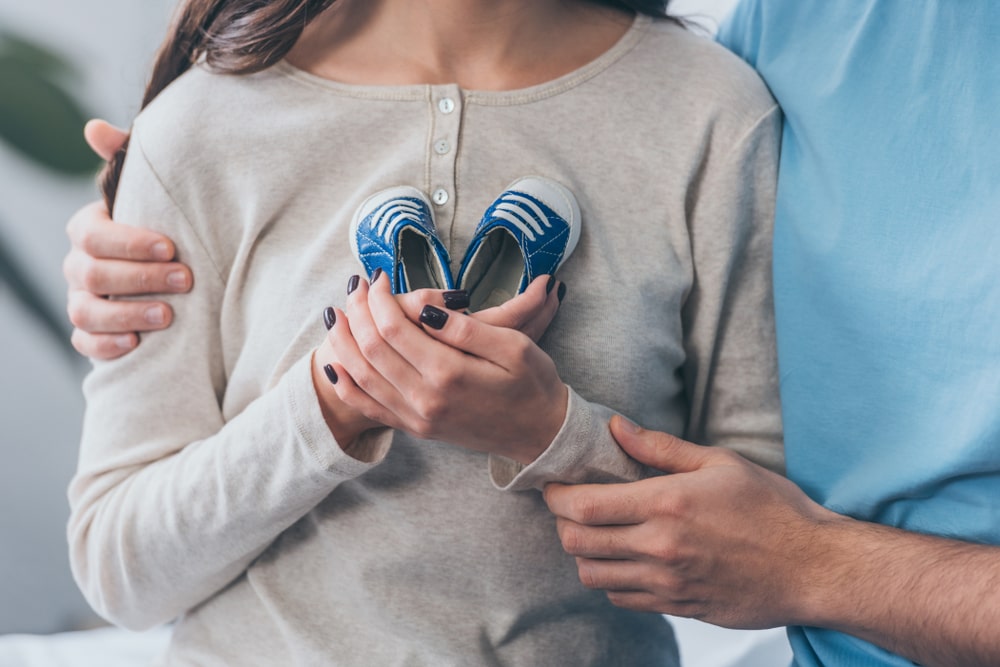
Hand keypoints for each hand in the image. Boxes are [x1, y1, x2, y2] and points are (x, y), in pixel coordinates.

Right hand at [63, 120, 192, 359]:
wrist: (173, 271)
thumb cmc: (164, 225)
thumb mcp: (152, 191)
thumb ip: (127, 159)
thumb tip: (95, 128)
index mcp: (90, 229)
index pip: (94, 234)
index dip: (131, 242)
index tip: (172, 246)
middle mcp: (79, 266)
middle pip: (94, 274)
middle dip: (141, 278)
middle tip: (185, 279)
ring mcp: (81, 301)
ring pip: (85, 311)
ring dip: (126, 313)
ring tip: (167, 315)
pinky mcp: (91, 334)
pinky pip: (85, 344)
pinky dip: (107, 346)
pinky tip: (136, 343)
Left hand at [319, 273, 567, 462]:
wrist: (541, 434)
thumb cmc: (533, 384)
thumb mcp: (515, 347)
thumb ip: (467, 328)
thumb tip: (428, 307)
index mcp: (449, 374)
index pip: (394, 328)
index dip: (380, 298)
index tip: (380, 276)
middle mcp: (425, 400)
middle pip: (371, 348)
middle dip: (357, 311)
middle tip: (356, 285)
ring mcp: (418, 418)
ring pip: (362, 376)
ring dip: (343, 342)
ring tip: (336, 313)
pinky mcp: (416, 429)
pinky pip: (368, 408)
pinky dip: (346, 385)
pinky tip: (334, 364)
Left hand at [544, 415, 838, 628]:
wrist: (814, 568)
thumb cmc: (773, 510)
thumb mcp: (720, 463)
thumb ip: (661, 448)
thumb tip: (617, 427)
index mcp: (666, 505)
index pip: (584, 506)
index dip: (557, 496)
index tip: (556, 486)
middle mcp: (660, 548)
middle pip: (578, 543)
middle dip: (563, 524)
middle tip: (571, 509)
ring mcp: (668, 583)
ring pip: (594, 576)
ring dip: (586, 555)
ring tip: (600, 535)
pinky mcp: (679, 607)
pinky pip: (624, 599)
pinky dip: (613, 580)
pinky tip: (629, 560)